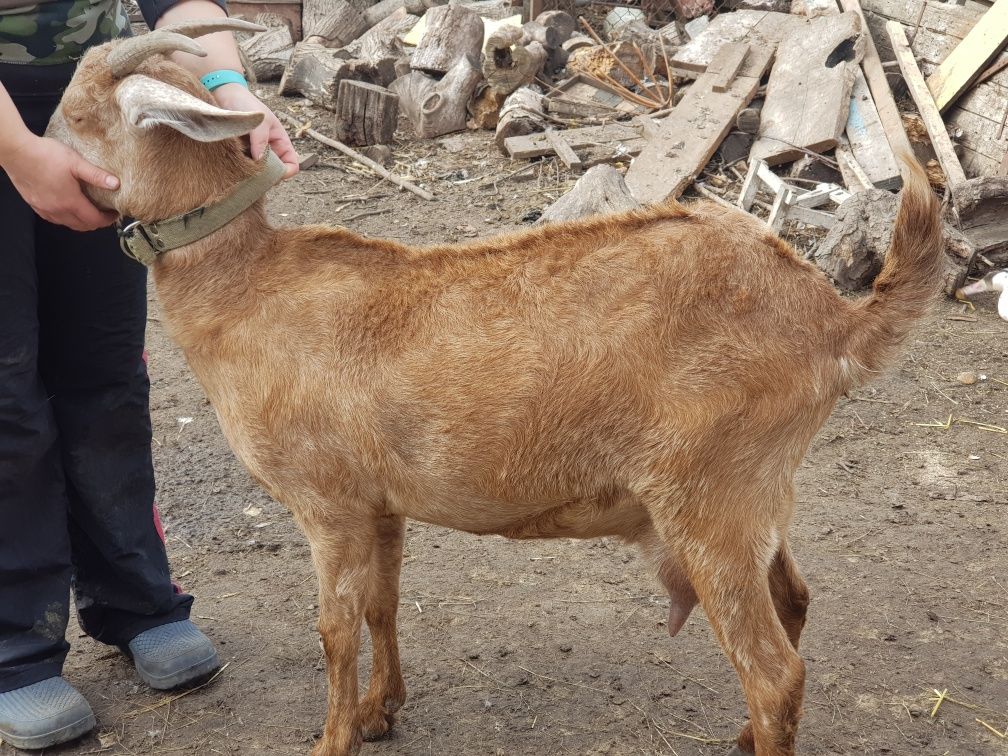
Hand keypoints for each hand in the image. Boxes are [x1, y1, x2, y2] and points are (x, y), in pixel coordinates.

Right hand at [2, 133, 118, 230]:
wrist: (17, 152)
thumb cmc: (45, 155)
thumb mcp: (76, 162)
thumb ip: (96, 175)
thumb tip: (116, 184)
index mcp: (70, 202)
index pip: (94, 220)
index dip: (107, 219)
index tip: (114, 213)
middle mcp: (57, 210)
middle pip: (82, 226)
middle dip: (96, 222)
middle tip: (104, 212)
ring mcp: (44, 209)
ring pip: (67, 224)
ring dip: (81, 221)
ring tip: (88, 210)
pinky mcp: (34, 205)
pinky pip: (53, 219)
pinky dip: (65, 218)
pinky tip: (67, 208)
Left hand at [213, 84, 299, 178]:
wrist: (225, 95)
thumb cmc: (246, 104)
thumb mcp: (259, 121)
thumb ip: (261, 141)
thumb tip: (260, 161)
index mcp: (280, 142)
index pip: (292, 164)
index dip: (286, 172)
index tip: (273, 174)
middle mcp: (270, 150)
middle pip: (276, 173)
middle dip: (268, 176)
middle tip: (255, 174)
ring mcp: (255, 154)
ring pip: (260, 173)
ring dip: (254, 173)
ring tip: (243, 169)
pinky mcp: (241, 155)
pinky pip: (245, 168)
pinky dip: (242, 170)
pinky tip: (235, 166)